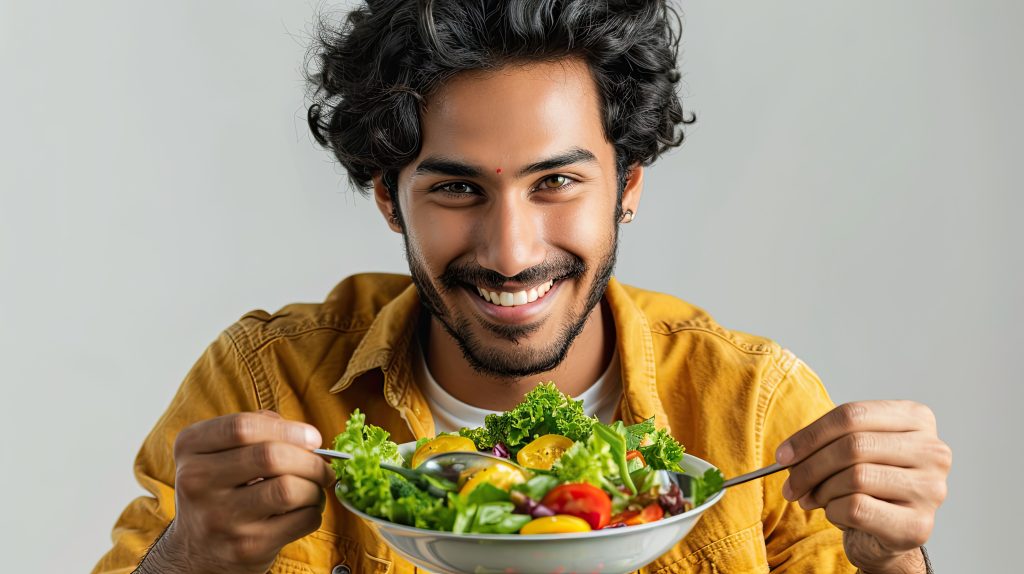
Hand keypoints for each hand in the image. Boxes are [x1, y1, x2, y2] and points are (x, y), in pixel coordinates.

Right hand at [138, 411, 334, 573]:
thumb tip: (306, 436)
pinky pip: (301, 520)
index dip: (288, 429)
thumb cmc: (220, 490)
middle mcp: (197, 482)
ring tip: (315, 489)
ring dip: (315, 487)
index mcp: (191, 448)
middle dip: (311, 460)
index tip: (313, 438)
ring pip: (288, 489)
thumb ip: (257, 431)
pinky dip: (314, 512)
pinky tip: (305, 511)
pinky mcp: (246, 547)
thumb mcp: (218, 453)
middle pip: (270, 456)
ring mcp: (221, 518)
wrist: (197, 552)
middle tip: (324, 467)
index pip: (242, 427)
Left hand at [776, 401, 950, 573]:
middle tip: (790, 484)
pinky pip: (858, 508)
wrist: (886, 533)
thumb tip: (788, 455)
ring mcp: (931, 488)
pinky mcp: (919, 524)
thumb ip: (824, 443)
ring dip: (821, 491)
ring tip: (814, 499)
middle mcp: (932, 450)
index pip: (852, 415)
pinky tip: (837, 514)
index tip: (783, 455)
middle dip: (810, 467)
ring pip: (855, 477)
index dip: (810, 435)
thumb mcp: (849, 451)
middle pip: (853, 445)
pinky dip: (835, 511)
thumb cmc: (868, 485)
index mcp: (916, 419)